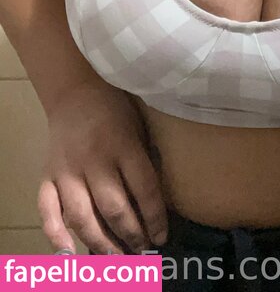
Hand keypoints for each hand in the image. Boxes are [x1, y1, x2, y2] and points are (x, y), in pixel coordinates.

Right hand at [38, 79, 167, 253]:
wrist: (75, 91)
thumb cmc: (116, 109)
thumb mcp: (139, 127)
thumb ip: (146, 160)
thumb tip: (156, 204)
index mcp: (123, 145)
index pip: (144, 189)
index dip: (155, 218)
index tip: (162, 238)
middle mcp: (95, 160)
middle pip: (115, 208)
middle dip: (131, 235)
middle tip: (142, 252)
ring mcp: (67, 170)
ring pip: (83, 216)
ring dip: (101, 243)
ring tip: (116, 258)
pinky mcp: (47, 175)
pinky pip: (47, 209)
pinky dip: (55, 233)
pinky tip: (68, 250)